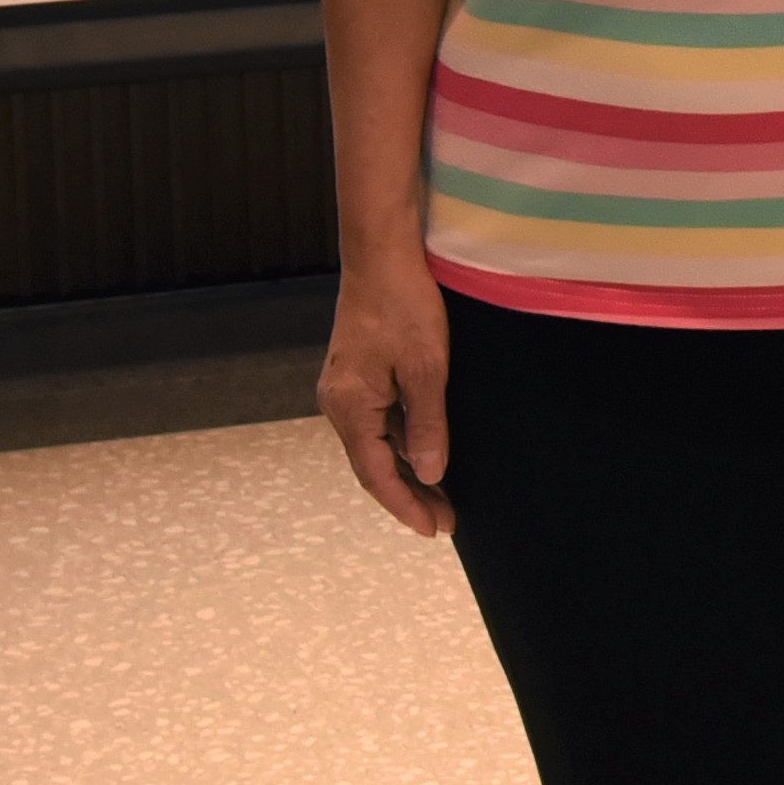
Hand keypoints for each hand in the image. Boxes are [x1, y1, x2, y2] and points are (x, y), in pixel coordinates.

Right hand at [317, 254, 459, 539]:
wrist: (381, 255)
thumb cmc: (404, 305)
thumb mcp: (427, 368)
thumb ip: (428, 425)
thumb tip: (432, 475)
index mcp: (349, 407)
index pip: (376, 474)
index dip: (406, 506)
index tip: (435, 530)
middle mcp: (338, 404)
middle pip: (373, 465)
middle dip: (409, 496)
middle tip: (445, 521)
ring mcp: (345, 390)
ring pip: (377, 445)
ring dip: (408, 471)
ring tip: (442, 496)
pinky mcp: (357, 376)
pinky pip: (379, 422)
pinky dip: (402, 444)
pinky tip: (427, 453)